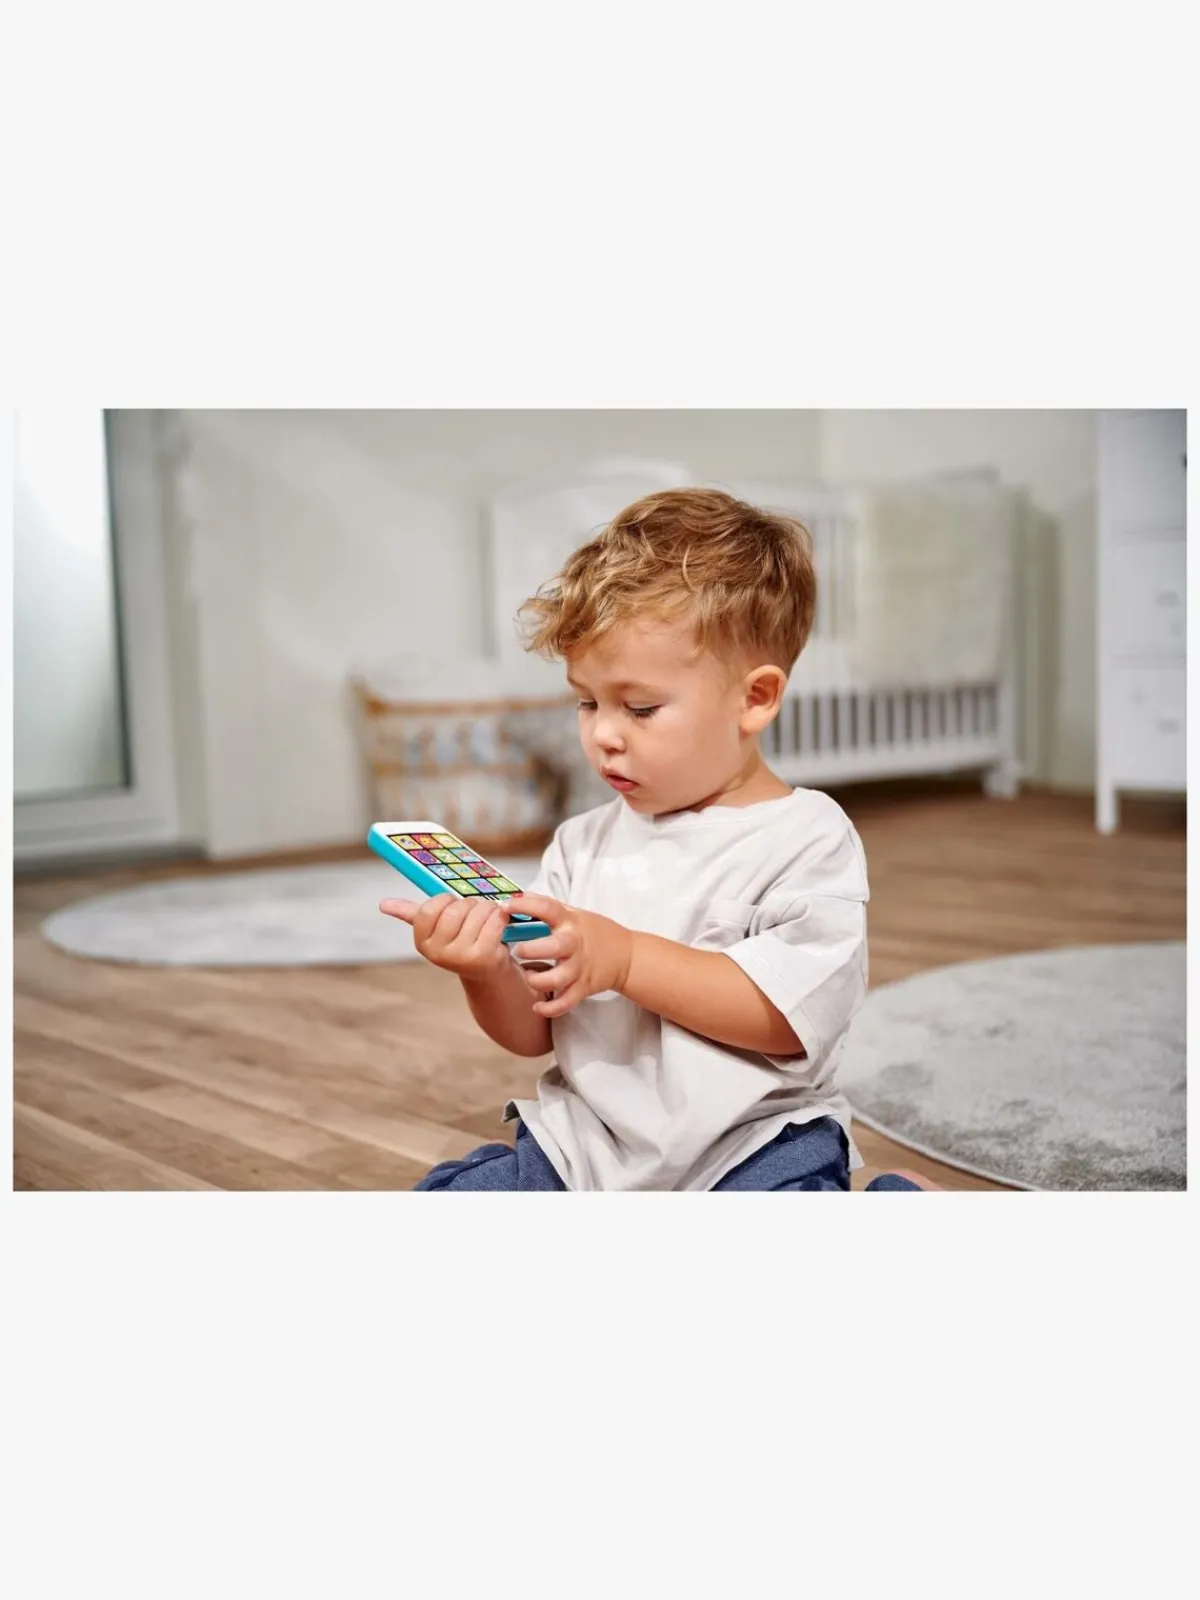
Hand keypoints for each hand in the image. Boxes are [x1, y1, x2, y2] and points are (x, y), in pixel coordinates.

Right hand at [380, 894, 511, 982]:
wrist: (486, 972)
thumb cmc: (460, 942)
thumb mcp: (435, 929)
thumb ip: (410, 914)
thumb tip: (383, 904)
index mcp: (422, 942)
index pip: (430, 908)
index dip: (445, 900)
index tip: (453, 905)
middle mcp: (438, 953)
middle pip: (455, 909)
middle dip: (469, 904)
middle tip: (475, 913)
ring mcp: (461, 956)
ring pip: (477, 911)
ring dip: (488, 908)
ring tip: (488, 918)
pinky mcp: (484, 956)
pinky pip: (494, 921)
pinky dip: (500, 916)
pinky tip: (499, 923)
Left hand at [503, 892, 632, 1017]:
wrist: (627, 956)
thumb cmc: (595, 932)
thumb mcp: (575, 913)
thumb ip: (548, 907)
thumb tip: (518, 896)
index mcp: (571, 922)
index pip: (548, 908)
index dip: (525, 905)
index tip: (505, 905)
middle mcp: (575, 944)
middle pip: (553, 947)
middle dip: (531, 949)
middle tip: (518, 950)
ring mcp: (580, 968)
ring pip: (557, 979)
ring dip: (537, 981)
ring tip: (528, 976)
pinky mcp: (583, 988)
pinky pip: (566, 1002)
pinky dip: (550, 1008)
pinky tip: (537, 1007)